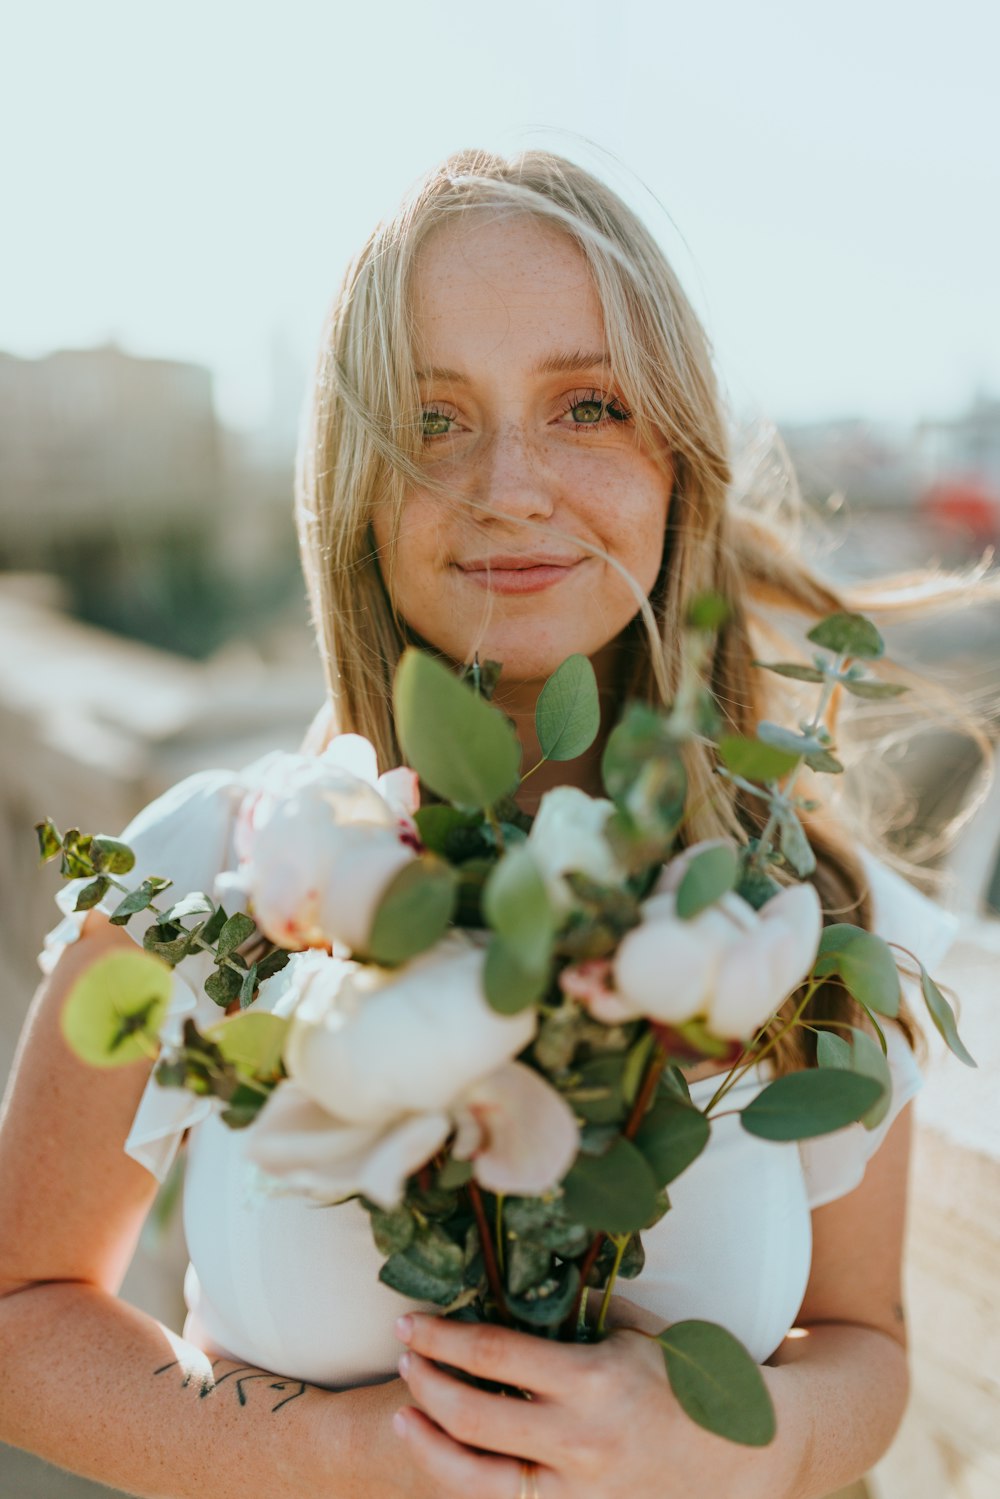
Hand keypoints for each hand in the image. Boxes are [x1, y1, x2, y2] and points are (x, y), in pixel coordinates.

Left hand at [392, 1296, 797, 1498]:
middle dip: (424, 1382)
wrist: (744, 1459)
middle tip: (404, 1357)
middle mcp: (579, 1439)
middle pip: (470, 1414)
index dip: (441, 1336)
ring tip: (404, 1415)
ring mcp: (578, 1490)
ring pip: (476, 1478)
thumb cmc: (688, 1382)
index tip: (410, 1322)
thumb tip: (517, 1287)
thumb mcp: (636, 1334)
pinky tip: (447, 1459)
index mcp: (593, 1379)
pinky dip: (469, 1482)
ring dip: (429, 1443)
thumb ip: (578, 1317)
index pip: (492, 1352)